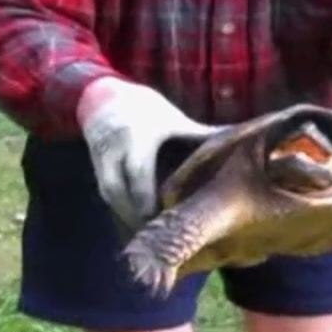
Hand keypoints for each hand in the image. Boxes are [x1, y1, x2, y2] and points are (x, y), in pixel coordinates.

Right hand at [78, 77, 217, 231]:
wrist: (104, 96)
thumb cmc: (145, 109)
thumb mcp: (173, 119)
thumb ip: (200, 135)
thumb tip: (236, 141)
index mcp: (136, 136)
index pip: (138, 172)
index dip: (148, 198)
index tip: (166, 216)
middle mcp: (114, 149)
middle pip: (118, 190)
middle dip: (136, 214)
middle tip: (159, 234)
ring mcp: (101, 159)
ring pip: (110, 195)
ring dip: (127, 216)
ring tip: (149, 235)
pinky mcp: (95, 169)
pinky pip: (106, 194)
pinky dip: (121, 209)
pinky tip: (137, 223)